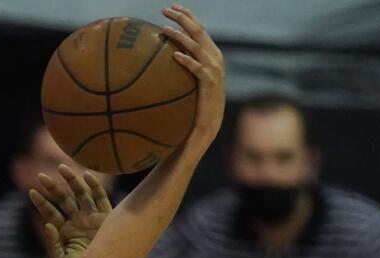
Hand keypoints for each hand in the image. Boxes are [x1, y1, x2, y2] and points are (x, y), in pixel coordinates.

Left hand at [27, 164, 112, 257]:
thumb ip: (52, 244)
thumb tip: (47, 224)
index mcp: (64, 230)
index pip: (50, 213)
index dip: (41, 202)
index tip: (31, 191)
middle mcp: (77, 220)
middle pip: (63, 199)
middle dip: (52, 187)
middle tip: (40, 176)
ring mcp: (92, 216)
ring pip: (80, 194)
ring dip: (71, 181)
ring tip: (61, 168)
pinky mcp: (106, 216)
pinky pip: (100, 198)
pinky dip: (94, 186)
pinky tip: (86, 176)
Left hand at [161, 5, 224, 146]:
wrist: (207, 124)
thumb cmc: (196, 102)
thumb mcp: (191, 79)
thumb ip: (185, 63)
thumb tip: (164, 53)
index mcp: (212, 54)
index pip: (200, 29)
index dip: (187, 16)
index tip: (172, 7)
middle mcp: (215, 58)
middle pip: (199, 31)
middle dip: (182, 18)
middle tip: (165, 10)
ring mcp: (214, 70)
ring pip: (197, 47)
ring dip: (181, 36)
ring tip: (165, 29)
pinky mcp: (209, 84)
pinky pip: (197, 69)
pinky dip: (187, 60)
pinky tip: (175, 55)